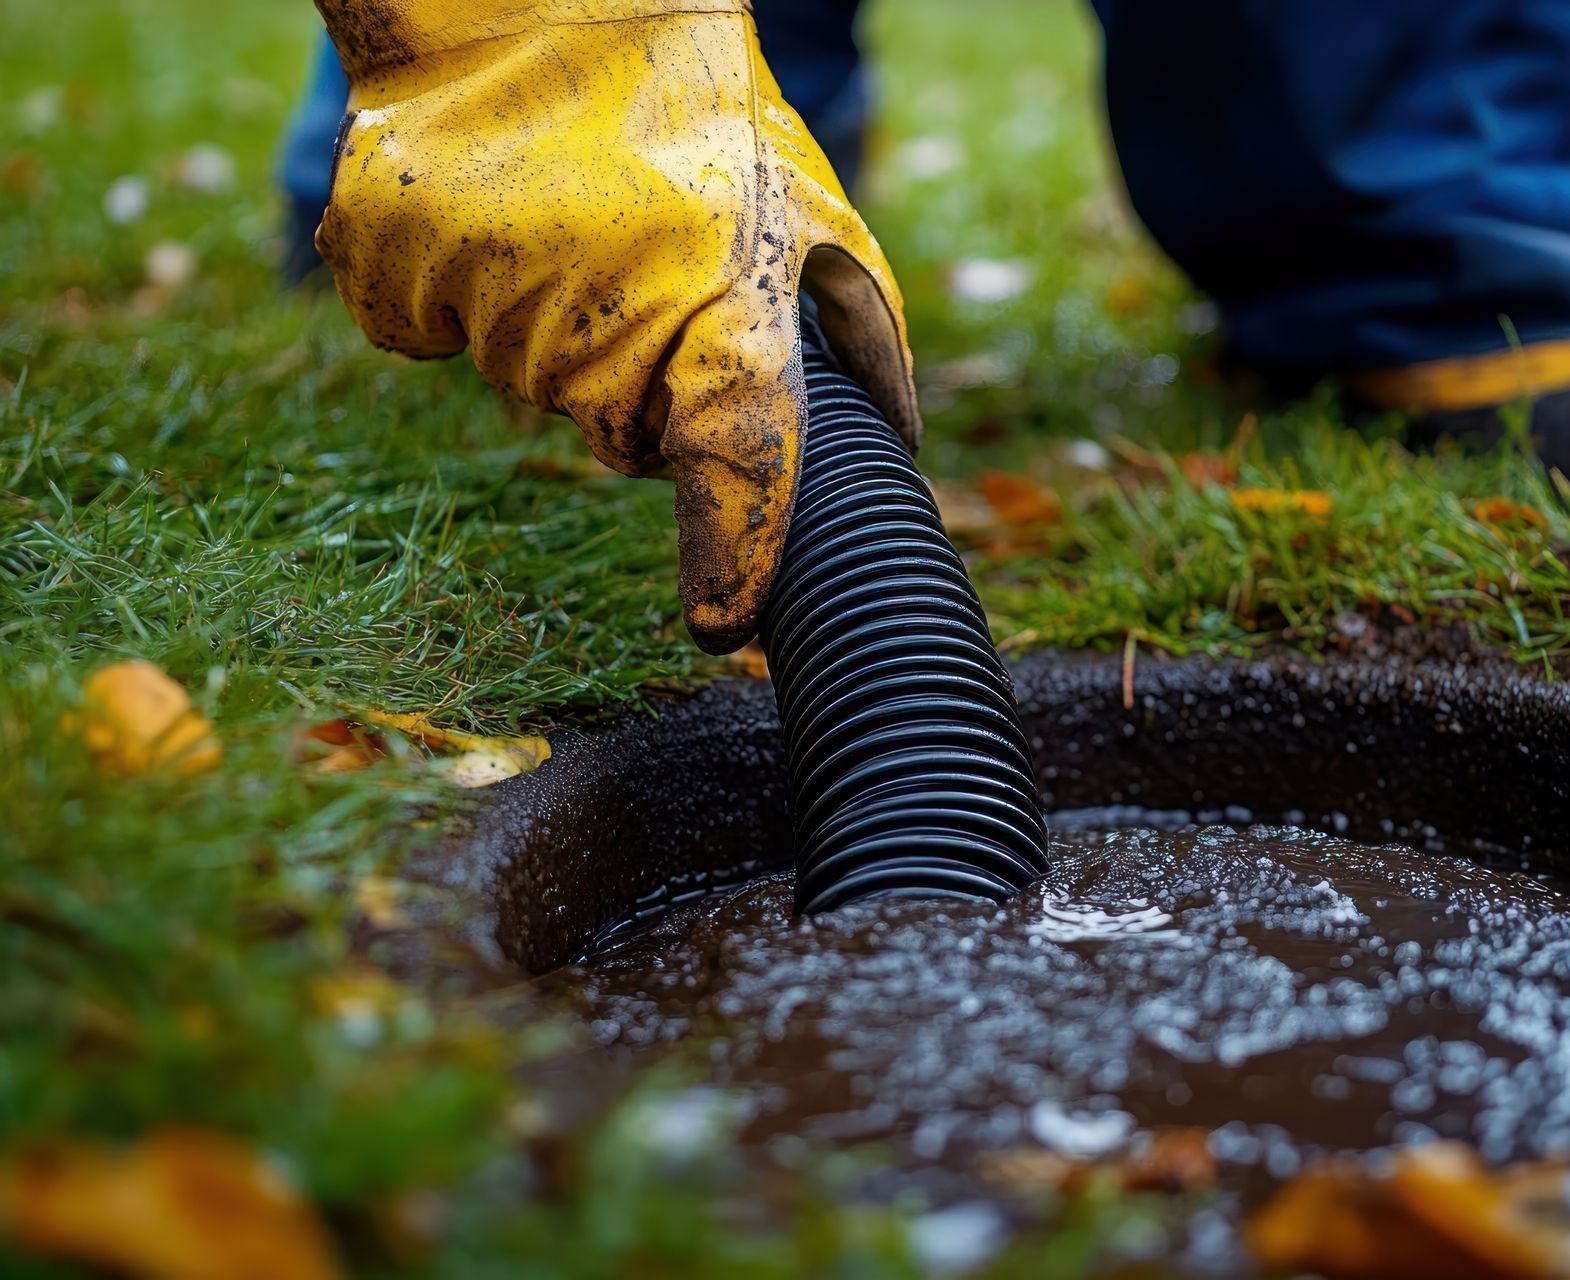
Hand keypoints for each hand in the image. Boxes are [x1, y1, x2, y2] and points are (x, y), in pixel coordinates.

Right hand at [313, 0, 918, 651]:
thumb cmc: (694, 107)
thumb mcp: (809, 205)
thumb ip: (860, 330)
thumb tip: (900, 437)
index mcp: (715, 313)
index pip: (732, 469)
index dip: (729, 555)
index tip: (722, 625)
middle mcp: (595, 326)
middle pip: (616, 435)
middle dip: (638, 384)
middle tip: (646, 273)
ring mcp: (480, 298)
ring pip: (523, 380)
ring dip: (551, 326)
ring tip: (573, 221)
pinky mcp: (386, 266)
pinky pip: (426, 332)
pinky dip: (450, 292)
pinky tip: (486, 217)